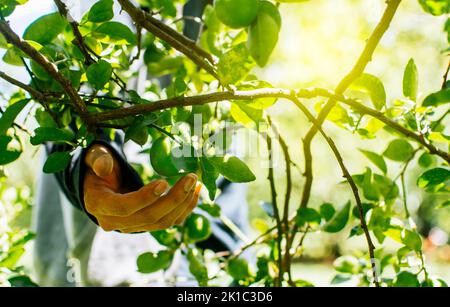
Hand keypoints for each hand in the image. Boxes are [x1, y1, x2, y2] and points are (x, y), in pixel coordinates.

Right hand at [83, 144, 200, 232]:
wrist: (100, 186)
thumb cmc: (98, 168)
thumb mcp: (94, 158)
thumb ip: (98, 159)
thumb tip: (103, 166)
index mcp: (99, 204)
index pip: (124, 207)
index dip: (144, 197)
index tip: (164, 182)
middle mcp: (115, 222)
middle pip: (148, 217)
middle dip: (173, 199)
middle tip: (191, 178)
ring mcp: (132, 227)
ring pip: (162, 222)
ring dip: (182, 203)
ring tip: (195, 182)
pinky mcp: (146, 225)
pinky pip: (169, 221)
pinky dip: (185, 208)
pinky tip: (196, 191)